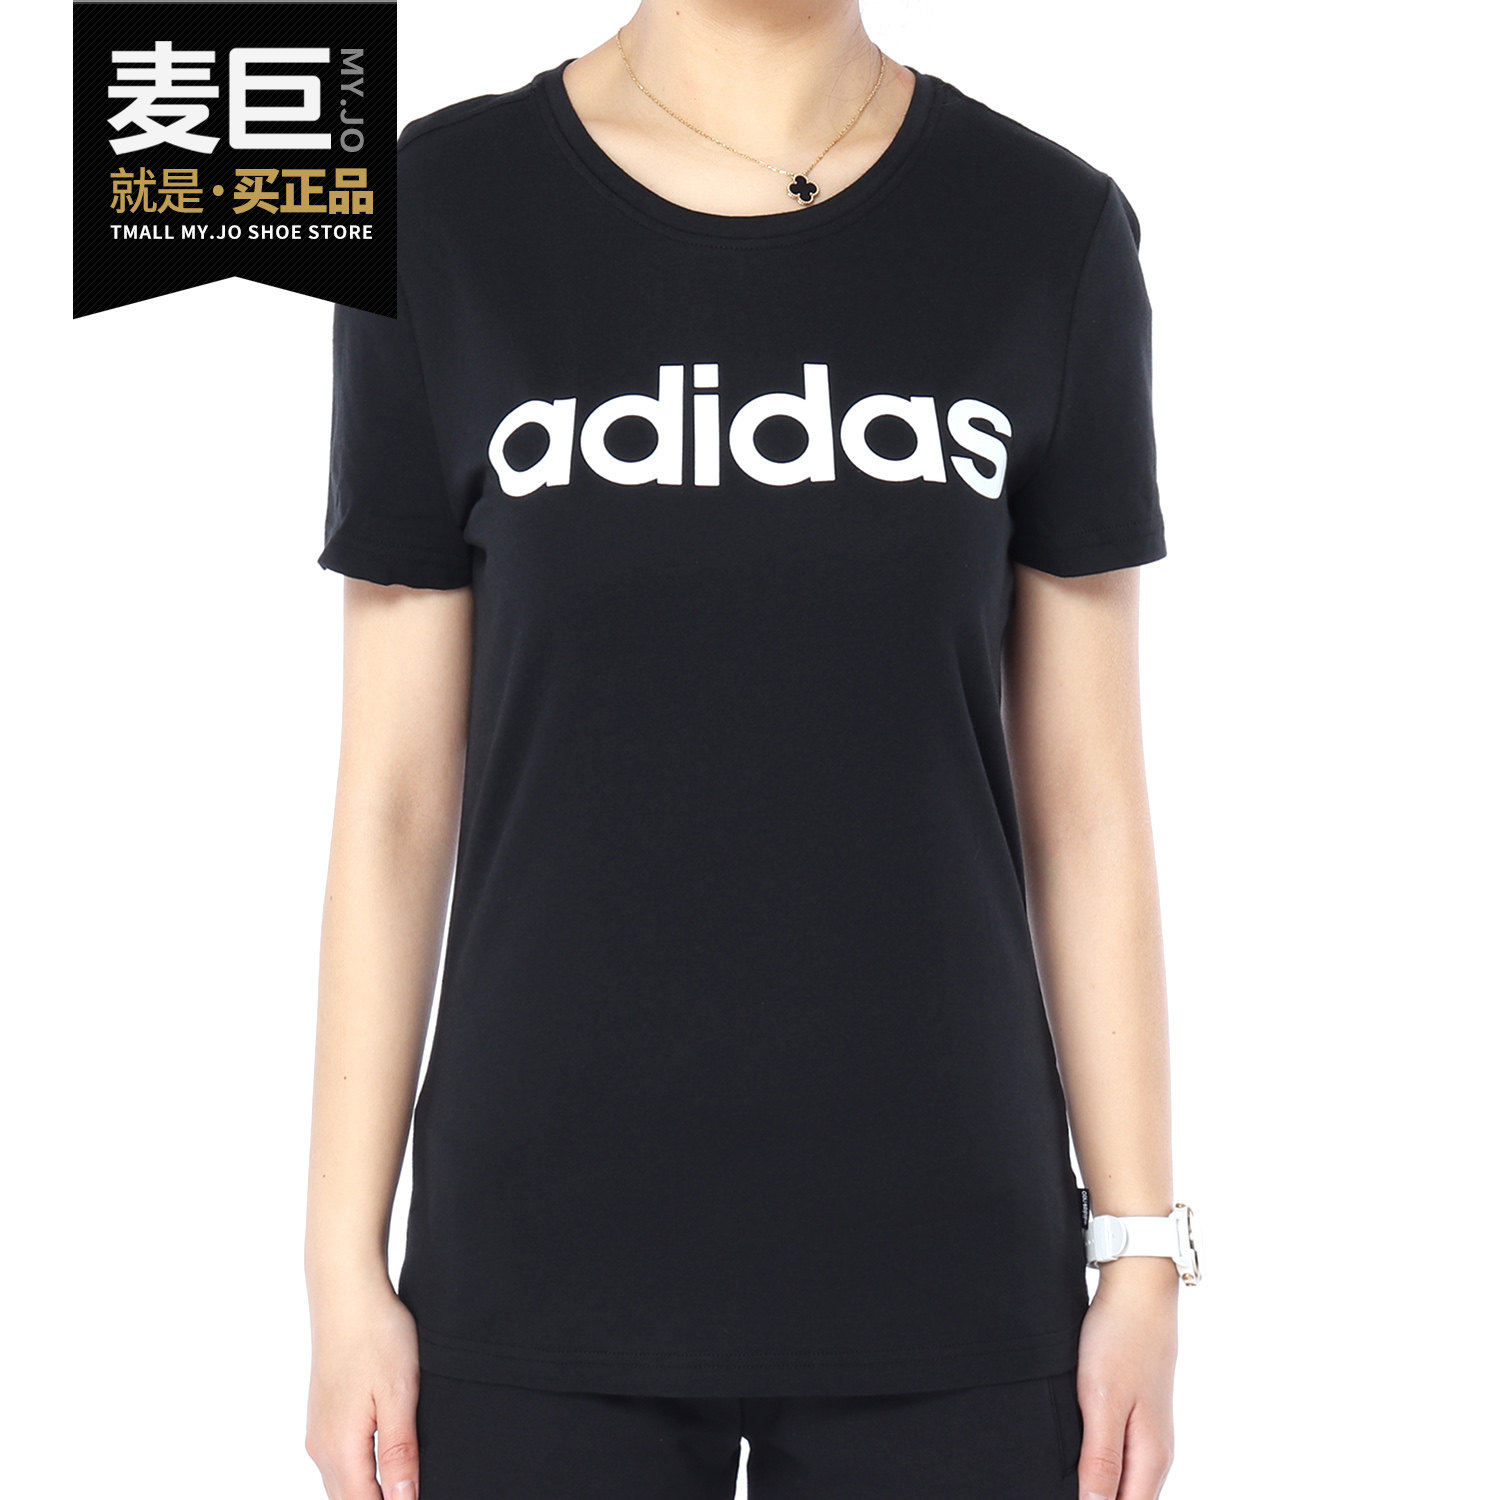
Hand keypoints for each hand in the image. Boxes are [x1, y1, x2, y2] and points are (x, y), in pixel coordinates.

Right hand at [305, 1277, 421, 1499]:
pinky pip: (337, 1464)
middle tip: (416, 1490)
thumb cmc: (376, 1337)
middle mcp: (322, 1447)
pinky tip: (383, 1467)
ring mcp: (319, 1433)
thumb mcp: (399, 1395)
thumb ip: (399, 1453)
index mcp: (341, 1448)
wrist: (346, 1295)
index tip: (420, 1497)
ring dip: (368, 1493)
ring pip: (341, 1485)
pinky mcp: (323, 1417)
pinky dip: (359, 1476)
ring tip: (404, 1484)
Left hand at [1075, 1257, 1177, 1499]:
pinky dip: (1099, 1465)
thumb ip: (1101, 1460)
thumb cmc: (1121, 1340)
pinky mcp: (1137, 1417)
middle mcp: (1155, 1454)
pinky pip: (1120, 1457)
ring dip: (1095, 1485)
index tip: (1057, 1493)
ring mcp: (1148, 1435)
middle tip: (1052, 1481)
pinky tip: (1076, 1457)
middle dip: (1093, 1498)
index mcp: (1150, 1459)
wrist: (1137, 1292)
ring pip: (1123, 1481)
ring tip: (1061, 1475)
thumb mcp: (1102, 1401)